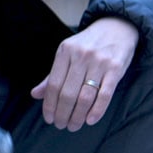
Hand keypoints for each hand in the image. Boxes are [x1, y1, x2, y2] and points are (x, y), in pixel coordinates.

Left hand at [30, 17, 138, 131]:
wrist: (117, 27)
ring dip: (78, 116)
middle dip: (62, 114)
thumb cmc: (88, 44)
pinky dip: (97, 111)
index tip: (49, 118)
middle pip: (68, 93)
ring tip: (74, 125)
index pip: (53, 84)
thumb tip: (35, 94)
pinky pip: (105, 95)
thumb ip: (52, 75)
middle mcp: (81, 56)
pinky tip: (90, 120)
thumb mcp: (67, 53)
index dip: (49, 105)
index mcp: (65, 51)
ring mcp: (99, 62)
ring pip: (85, 97)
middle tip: (61, 125)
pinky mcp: (116, 68)